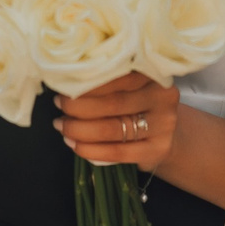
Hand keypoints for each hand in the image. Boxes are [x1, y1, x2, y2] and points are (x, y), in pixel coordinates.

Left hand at [53, 72, 178, 172]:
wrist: (165, 131)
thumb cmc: (137, 102)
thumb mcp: (130, 84)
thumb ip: (108, 79)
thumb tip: (66, 81)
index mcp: (153, 73)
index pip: (115, 76)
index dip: (86, 83)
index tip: (64, 86)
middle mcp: (163, 97)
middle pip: (112, 103)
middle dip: (78, 106)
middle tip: (59, 105)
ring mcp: (164, 125)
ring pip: (111, 129)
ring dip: (79, 129)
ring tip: (62, 125)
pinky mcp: (158, 149)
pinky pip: (117, 152)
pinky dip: (90, 150)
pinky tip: (74, 145)